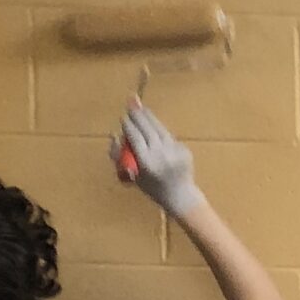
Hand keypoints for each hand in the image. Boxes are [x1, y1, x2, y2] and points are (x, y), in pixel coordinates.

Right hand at [112, 101, 204, 216]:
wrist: (181, 195)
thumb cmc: (152, 188)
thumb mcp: (132, 175)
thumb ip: (121, 156)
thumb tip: (114, 135)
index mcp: (147, 163)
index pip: (136, 138)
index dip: (129, 126)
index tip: (123, 117)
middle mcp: (162, 155)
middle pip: (148, 130)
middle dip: (139, 116)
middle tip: (131, 105)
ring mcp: (175, 152)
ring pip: (160, 130)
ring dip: (150, 118)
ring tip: (142, 108)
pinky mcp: (184, 150)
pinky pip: (169, 137)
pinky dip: (160, 130)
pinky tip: (154, 123)